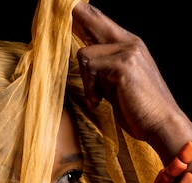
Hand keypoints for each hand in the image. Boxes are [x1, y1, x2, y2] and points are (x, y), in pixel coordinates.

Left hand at [72, 1, 191, 162]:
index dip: (85, 16)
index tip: (72, 9)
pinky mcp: (124, 64)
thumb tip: (85, 63)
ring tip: (96, 98)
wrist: (162, 124)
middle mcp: (130, 42)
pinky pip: (90, 67)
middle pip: (94, 19)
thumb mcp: (118, 87)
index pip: (103, 22)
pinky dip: (89, 88)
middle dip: (77, 16)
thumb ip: (103, 71)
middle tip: (66, 9)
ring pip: (85, 54)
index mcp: (129, 46)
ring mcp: (128, 51)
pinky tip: (98, 102)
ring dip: (86, 81)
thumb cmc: (140, 111)